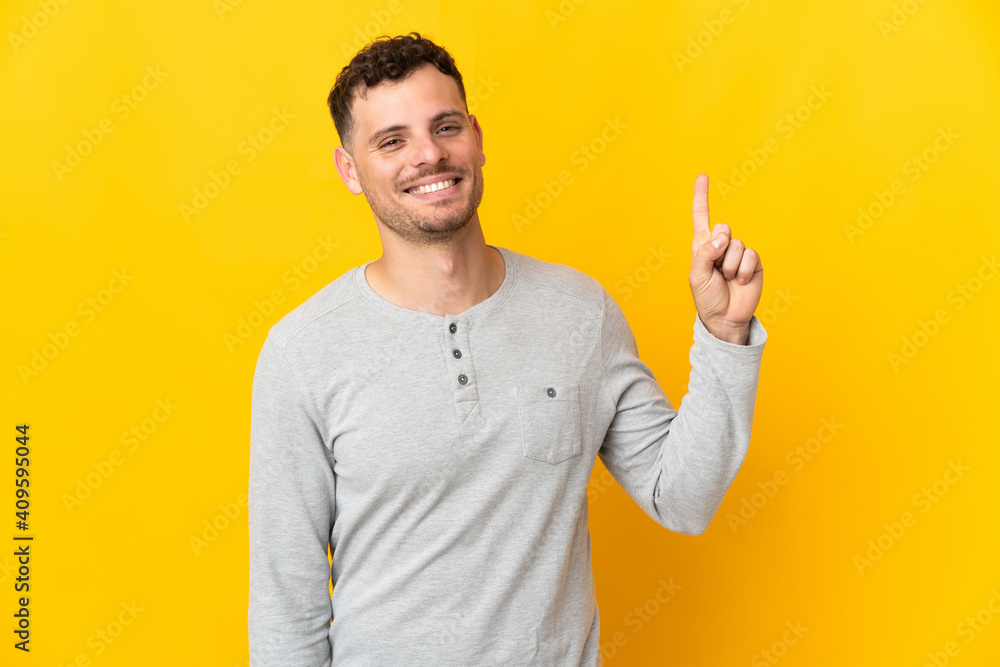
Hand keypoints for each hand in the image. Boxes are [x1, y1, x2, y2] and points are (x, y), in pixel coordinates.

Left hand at [689, 173, 762, 343]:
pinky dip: (742, 270)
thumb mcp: (697, 276)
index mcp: (702, 246)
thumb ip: (705, 253)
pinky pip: (750, 255)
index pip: (701, 216)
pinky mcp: (753, 261)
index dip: (701, 196)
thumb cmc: (707, 298)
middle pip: (723, 227)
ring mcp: (738, 253)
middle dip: (719, 247)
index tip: (703, 176)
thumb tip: (722, 237)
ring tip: (727, 279)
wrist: (726, 318)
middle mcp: (720, 245)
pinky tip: (740, 281)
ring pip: (736, 244)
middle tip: (717, 269)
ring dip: (730, 265)